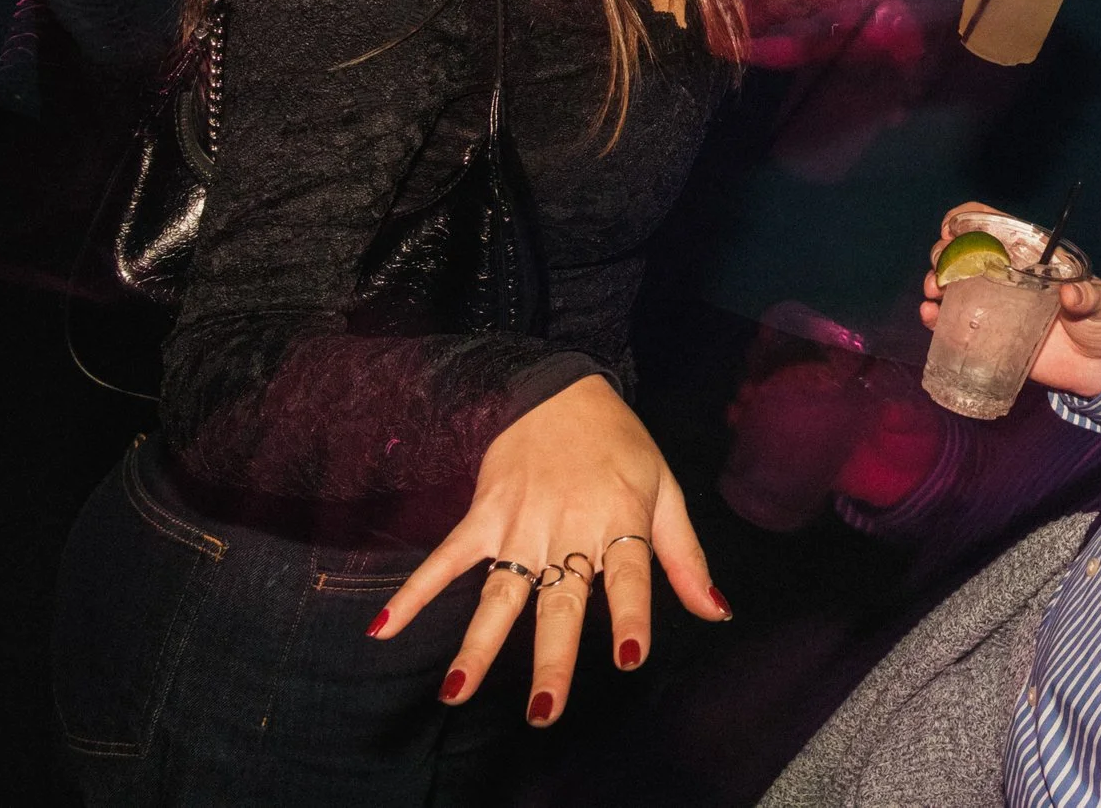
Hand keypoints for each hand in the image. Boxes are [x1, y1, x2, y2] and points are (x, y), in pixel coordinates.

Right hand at [373, 375, 727, 725]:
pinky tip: (384, 628)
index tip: (630, 658)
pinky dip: (414, 591)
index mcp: (620, 521)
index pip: (629, 577)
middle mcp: (569, 528)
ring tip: (456, 690)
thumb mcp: (666, 492)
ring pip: (499, 593)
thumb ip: (684, 558)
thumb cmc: (622, 448)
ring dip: (478, 643)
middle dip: (552, 657)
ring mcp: (520, 524)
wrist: (561, 389)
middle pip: (559, 601)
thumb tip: (716, 612)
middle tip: (543, 710)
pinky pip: (445, 558)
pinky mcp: (483, 516)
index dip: (630, 616)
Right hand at [919, 200, 1100, 399]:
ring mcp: (996, 307)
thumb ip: (1090, 296)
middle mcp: (1007, 276)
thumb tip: (1070, 293)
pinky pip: (955, 324)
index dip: (968, 219)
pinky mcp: (990, 337)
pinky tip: (931, 316)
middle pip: (964, 253)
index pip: (994, 225)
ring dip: (935, 282)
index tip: (952, 229)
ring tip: (934, 292)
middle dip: (944, 253)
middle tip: (941, 268)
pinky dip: (936, 317)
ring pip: (953, 285)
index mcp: (1032, 256)